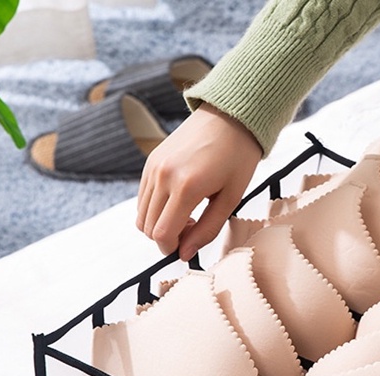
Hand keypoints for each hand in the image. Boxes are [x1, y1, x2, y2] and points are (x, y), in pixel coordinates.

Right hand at [136, 103, 262, 260]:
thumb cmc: (238, 158)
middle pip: (148, 228)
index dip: (172, 249)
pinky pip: (143, 198)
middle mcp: (163, 176)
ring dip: (160, 225)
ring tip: (188, 216)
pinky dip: (155, 209)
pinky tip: (179, 203)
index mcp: (187, 187)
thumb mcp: (231, 199)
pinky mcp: (150, 161)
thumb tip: (185, 254)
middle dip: (166, 239)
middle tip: (192, 230)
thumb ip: (207, 230)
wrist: (231, 117)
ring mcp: (153, 167)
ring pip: (141, 215)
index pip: (162, 234)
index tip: (186, 249)